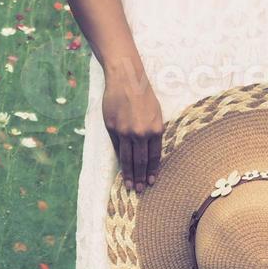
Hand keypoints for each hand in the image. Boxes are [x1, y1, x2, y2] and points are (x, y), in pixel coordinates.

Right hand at [101, 60, 163, 193]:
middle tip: (138, 190)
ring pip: (127, 158)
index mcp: (155, 129)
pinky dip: (119, 159)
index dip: (152, 170)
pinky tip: (120, 167)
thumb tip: (148, 151)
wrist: (126, 78)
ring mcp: (125, 131)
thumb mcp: (155, 112)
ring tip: (128, 185)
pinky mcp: (112, 128)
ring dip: (128, 173)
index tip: (150, 182)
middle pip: (140, 161)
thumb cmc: (143, 94)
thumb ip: (152, 132)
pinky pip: (116, 147)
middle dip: (140, 177)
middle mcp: (141, 133)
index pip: (154, 156)